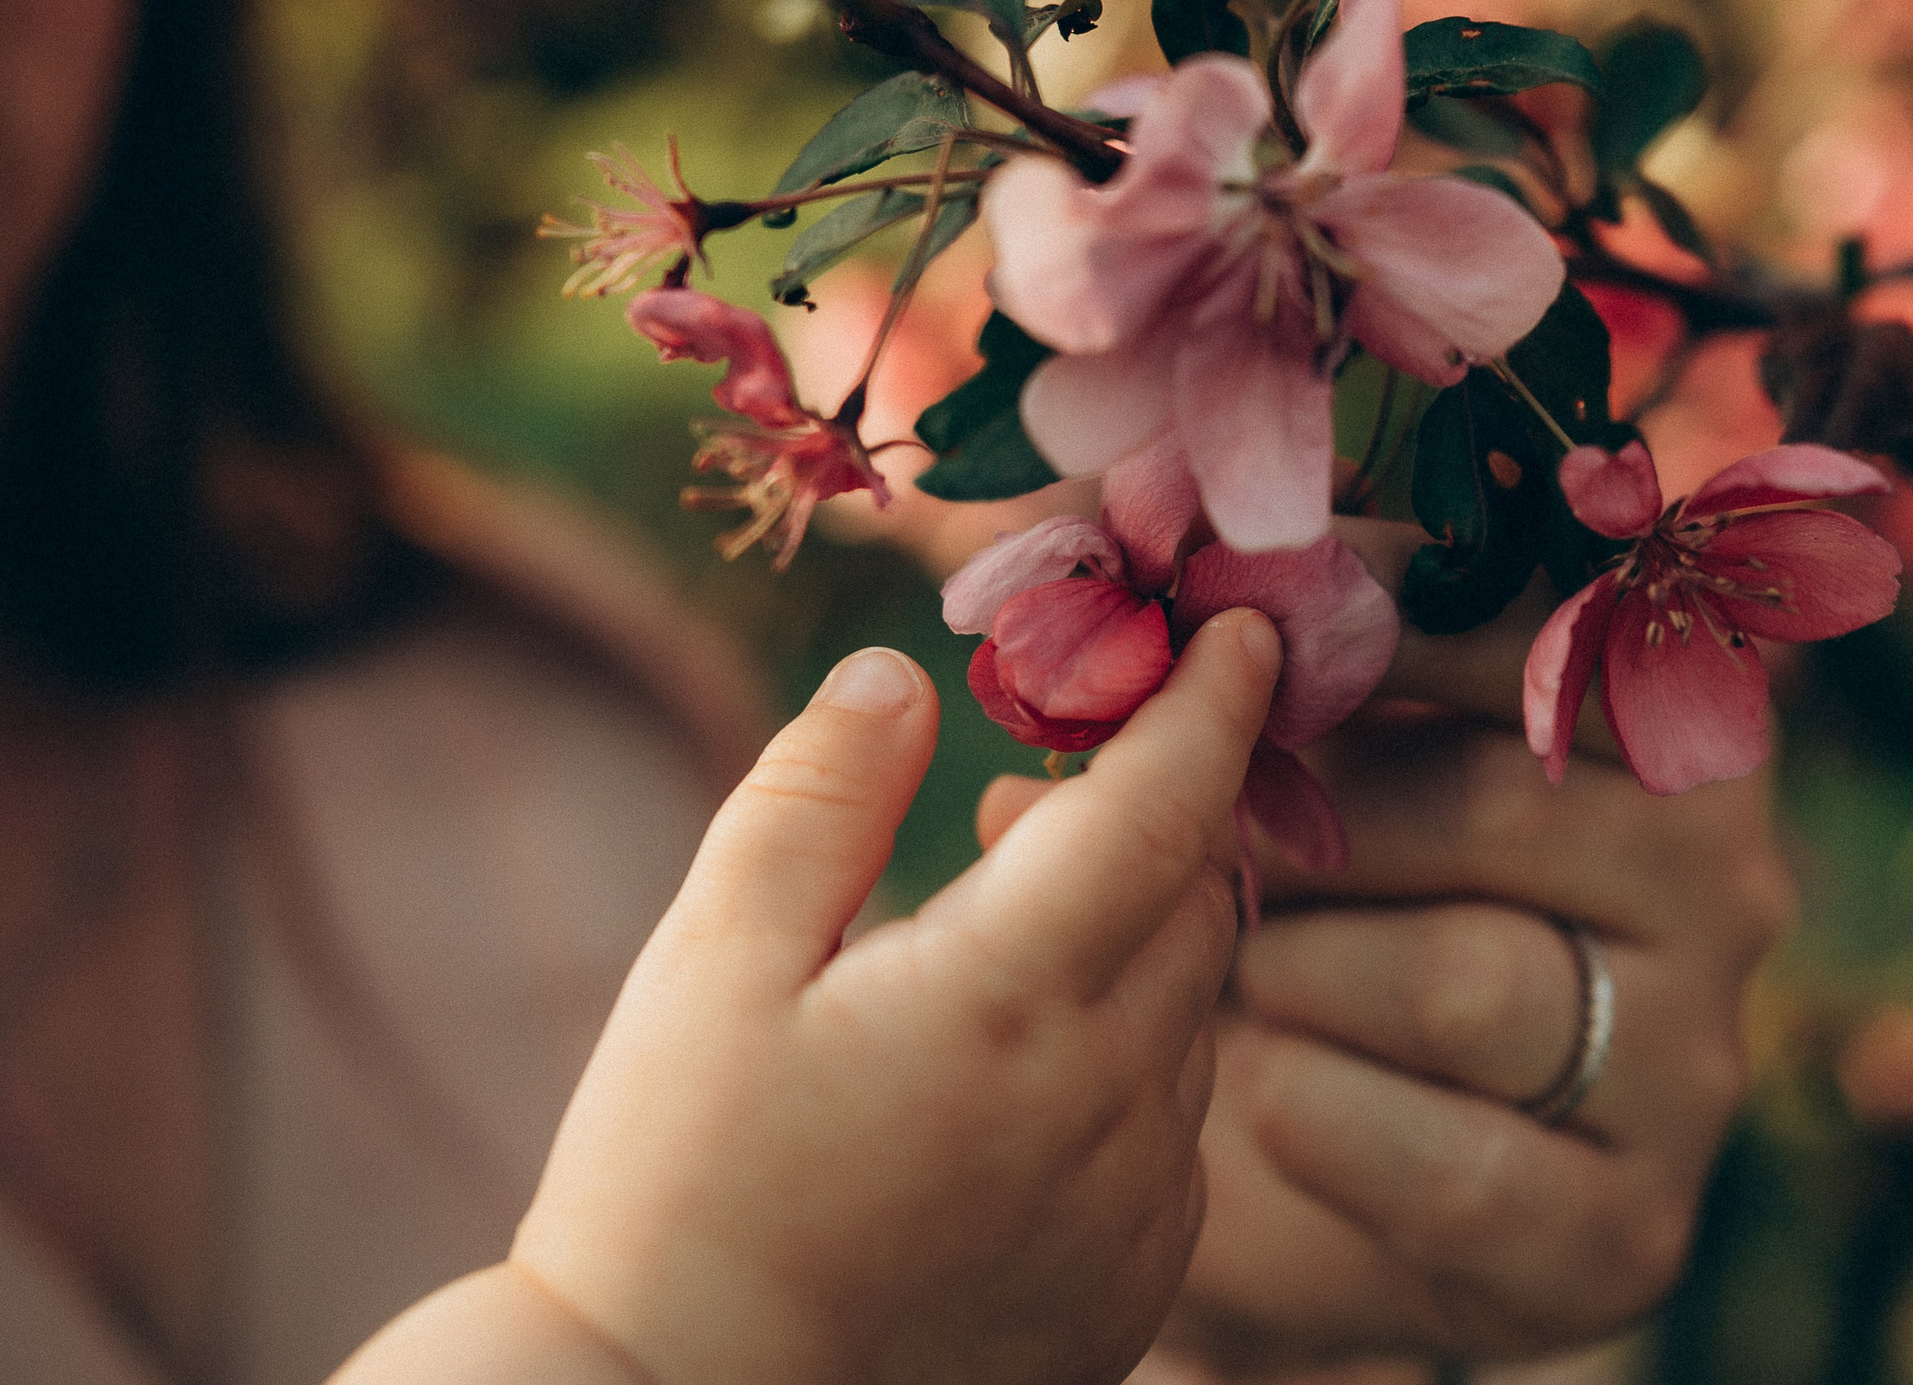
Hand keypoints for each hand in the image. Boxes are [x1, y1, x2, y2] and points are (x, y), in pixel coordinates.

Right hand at [385, 611, 1280, 1384]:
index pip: (1166, 807)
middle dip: (1158, 810)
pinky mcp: (1133, 1284)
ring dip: (1139, 940)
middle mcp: (1107, 1101)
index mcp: (1004, 999)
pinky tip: (1018, 1078)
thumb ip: (815, 799)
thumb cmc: (673, 1188)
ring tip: (998, 943)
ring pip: (1196, 1009)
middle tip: (1037, 794)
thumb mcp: (709, 966)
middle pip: (1202, 898)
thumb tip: (900, 675)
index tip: (1239, 629)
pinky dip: (1133, 1059)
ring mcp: (1135, 1206)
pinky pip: (1180, 1124)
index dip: (1213, 702)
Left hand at [1095, 530, 1791, 1376]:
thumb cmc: (1311, 906)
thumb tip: (1146, 565)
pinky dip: (1317, 1118)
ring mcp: (1687, 1064)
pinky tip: (1271, 1094)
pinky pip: (1456, 1166)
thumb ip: (1272, 651)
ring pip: (1467, 982)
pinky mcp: (1631, 1227)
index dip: (1393, 598)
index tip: (1247, 593)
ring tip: (1248, 974)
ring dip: (1298, 974)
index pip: (1563, 620)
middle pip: (1500, 800)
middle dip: (1309, 813)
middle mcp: (1724, 885)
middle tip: (1208, 832)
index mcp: (1666, 726)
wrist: (1307, 1180)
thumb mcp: (1301, 757)